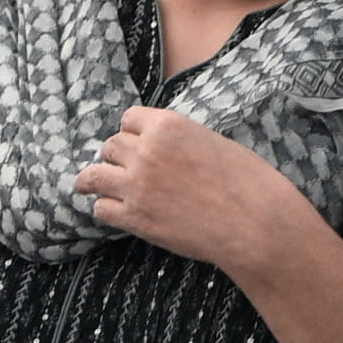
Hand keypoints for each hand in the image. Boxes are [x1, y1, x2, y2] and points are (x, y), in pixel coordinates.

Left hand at [73, 107, 304, 274]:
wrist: (253, 223)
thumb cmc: (246, 181)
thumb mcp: (212, 142)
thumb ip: (181, 140)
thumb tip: (167, 147)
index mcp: (168, 125)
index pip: (128, 119)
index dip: (131, 132)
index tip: (133, 142)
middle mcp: (146, 150)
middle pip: (110, 146)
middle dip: (116, 156)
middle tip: (121, 167)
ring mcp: (137, 185)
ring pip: (95, 175)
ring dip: (96, 180)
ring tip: (89, 186)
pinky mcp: (135, 218)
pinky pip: (102, 208)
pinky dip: (106, 209)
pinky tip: (114, 211)